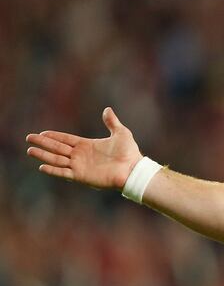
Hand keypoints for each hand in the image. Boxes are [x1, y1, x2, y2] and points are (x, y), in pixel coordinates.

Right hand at [26, 107, 143, 190]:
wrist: (133, 169)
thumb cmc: (129, 153)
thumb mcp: (121, 133)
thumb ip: (112, 122)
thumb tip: (107, 109)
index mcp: (87, 145)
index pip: (66, 140)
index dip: (54, 136)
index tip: (42, 132)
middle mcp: (81, 156)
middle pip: (57, 148)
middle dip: (43, 143)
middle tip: (29, 138)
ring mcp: (80, 166)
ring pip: (57, 159)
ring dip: (43, 155)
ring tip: (30, 150)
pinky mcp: (81, 176)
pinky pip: (63, 173)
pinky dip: (53, 170)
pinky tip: (42, 166)